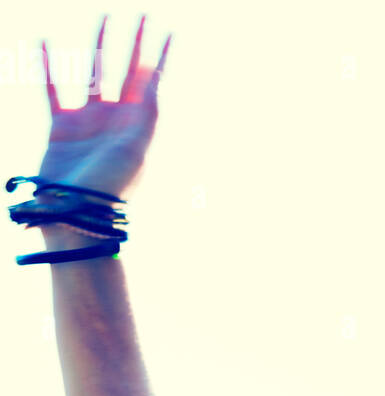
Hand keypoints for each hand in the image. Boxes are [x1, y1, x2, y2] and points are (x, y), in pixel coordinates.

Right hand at [35, 16, 170, 200]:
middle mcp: (116, 120)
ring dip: (100, 45)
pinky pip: (53, 89)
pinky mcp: (61, 128)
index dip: (162, 57)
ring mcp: (89, 121)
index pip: (154, 83)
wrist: (77, 215)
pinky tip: (45, 44)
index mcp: (138, 126)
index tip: (169, 31)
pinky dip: (48, 67)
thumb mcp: (135, 151)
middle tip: (142, 13)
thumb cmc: (109, 188)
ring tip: (104, 17)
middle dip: (135, 42)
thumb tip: (159, 79)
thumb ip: (148, 116)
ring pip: (94, 72)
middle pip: (128, 70)